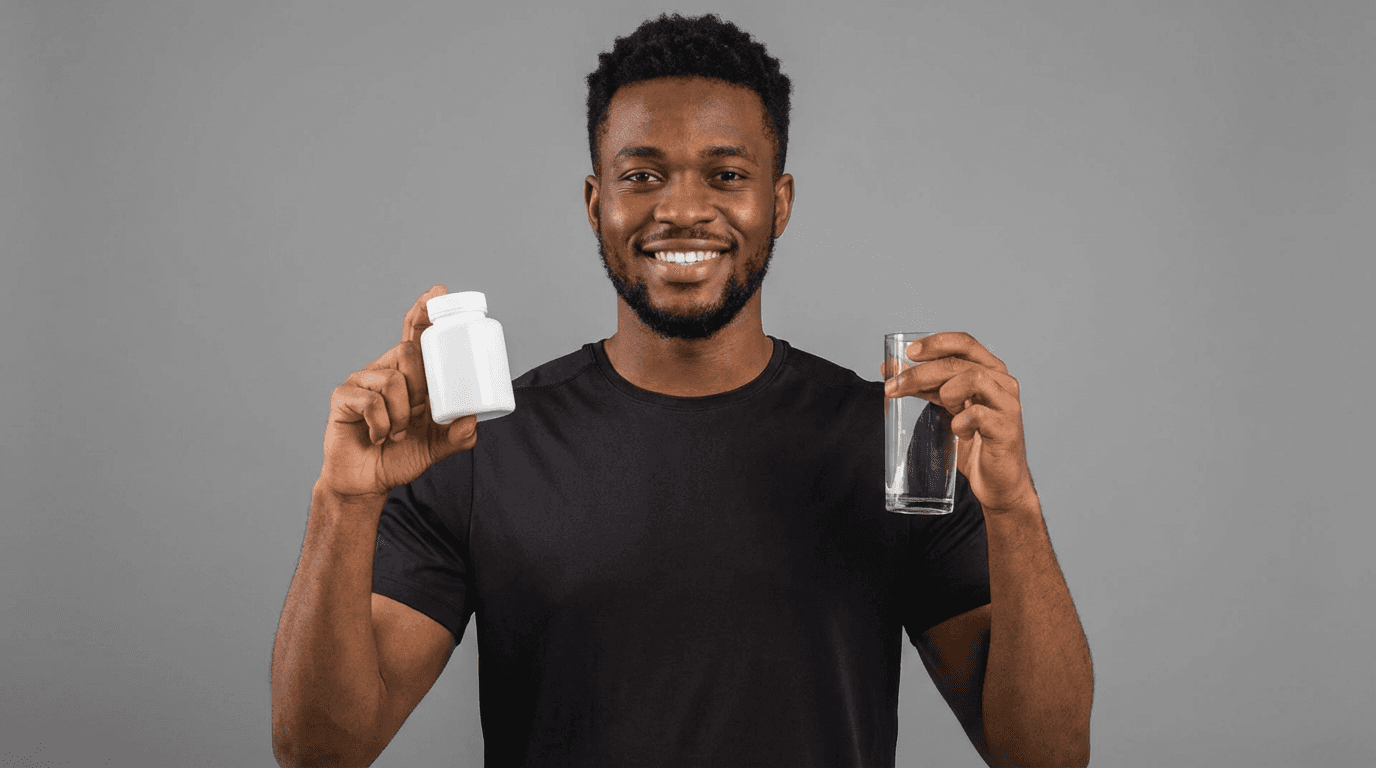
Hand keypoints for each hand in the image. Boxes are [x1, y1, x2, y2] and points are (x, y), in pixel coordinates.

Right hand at [318, 285, 478, 503]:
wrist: (366, 482)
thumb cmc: (398, 457)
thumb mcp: (437, 447)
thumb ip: (458, 436)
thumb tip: (472, 418)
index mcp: (408, 376)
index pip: (415, 335)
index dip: (424, 313)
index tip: (437, 293)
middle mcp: (384, 371)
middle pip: (408, 352)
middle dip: (420, 386)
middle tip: (419, 413)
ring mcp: (362, 382)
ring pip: (393, 379)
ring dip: (402, 414)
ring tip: (397, 433)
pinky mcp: (343, 397)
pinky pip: (370, 401)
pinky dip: (382, 424)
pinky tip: (379, 436)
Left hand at [882, 332, 1036, 513]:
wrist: (996, 480)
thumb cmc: (973, 440)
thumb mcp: (945, 406)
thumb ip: (924, 385)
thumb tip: (888, 368)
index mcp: (989, 370)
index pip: (964, 342)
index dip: (936, 343)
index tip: (908, 352)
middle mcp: (1003, 381)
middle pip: (958, 362)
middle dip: (920, 373)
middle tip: (893, 387)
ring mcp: (1007, 404)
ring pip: (973, 378)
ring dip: (947, 393)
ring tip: (947, 411)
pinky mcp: (1007, 428)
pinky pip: (978, 414)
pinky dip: (960, 422)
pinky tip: (961, 433)